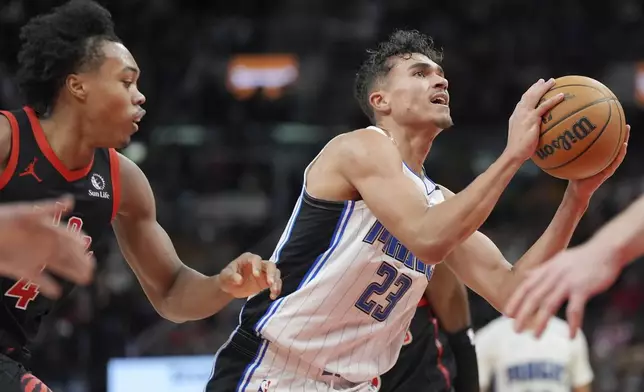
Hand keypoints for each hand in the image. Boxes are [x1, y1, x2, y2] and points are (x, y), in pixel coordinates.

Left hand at [0, 196, 94, 298]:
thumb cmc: (3, 219)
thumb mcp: (27, 212)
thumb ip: (49, 209)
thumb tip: (70, 201)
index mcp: (47, 229)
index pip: (69, 236)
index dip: (79, 241)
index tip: (88, 246)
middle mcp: (44, 245)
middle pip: (67, 253)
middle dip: (81, 260)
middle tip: (92, 268)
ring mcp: (34, 258)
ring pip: (58, 267)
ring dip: (72, 273)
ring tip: (85, 280)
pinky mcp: (22, 270)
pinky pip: (38, 279)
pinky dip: (47, 286)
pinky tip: (57, 292)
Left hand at [218, 252, 281, 299]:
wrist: (229, 287)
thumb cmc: (227, 277)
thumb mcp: (225, 276)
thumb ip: (231, 276)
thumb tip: (239, 280)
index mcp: (248, 259)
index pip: (256, 259)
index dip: (257, 266)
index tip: (256, 275)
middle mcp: (258, 264)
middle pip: (270, 265)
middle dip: (271, 273)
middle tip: (270, 283)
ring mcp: (264, 272)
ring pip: (275, 273)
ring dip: (277, 282)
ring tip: (274, 291)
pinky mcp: (266, 281)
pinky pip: (275, 283)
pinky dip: (276, 289)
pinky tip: (273, 296)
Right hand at [505, 78, 564, 160]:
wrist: (514, 152)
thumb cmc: (519, 150)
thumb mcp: (522, 137)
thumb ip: (528, 131)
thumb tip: (538, 133)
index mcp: (516, 116)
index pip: (523, 101)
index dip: (529, 92)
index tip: (535, 87)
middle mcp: (519, 112)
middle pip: (528, 95)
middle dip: (536, 86)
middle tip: (544, 80)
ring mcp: (525, 114)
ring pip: (535, 96)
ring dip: (544, 87)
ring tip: (553, 82)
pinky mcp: (532, 118)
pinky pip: (544, 106)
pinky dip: (553, 100)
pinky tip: (561, 95)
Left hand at [505, 244, 619, 338]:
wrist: (606, 250)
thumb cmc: (582, 257)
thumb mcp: (557, 260)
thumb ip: (541, 269)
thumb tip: (526, 275)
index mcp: (547, 270)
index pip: (526, 287)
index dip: (515, 300)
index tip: (506, 314)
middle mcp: (553, 276)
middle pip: (534, 297)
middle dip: (523, 314)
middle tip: (515, 330)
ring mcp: (567, 282)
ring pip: (550, 304)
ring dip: (541, 321)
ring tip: (535, 336)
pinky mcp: (583, 288)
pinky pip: (575, 309)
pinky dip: (572, 323)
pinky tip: (570, 336)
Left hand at [568, 125, 629, 198]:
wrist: (577, 190)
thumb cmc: (573, 175)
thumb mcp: (572, 160)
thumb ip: (570, 151)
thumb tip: (560, 136)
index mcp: (598, 156)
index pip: (604, 142)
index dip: (608, 132)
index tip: (610, 119)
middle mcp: (604, 159)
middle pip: (613, 144)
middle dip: (619, 132)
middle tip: (622, 120)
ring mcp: (608, 165)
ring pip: (618, 150)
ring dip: (624, 139)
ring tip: (626, 129)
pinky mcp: (608, 172)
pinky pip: (616, 161)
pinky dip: (621, 154)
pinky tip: (623, 145)